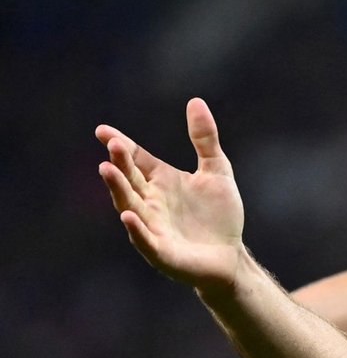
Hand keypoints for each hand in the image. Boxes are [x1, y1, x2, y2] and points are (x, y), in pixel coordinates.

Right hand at [96, 98, 244, 291]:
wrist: (231, 256)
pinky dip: (136, 230)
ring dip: (118, 190)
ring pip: (130, 206)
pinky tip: (128, 217)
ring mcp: (152, 227)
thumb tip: (195, 101)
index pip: (136, 159)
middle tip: (113, 146)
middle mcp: (150, 202)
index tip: (103, 131)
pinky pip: (145, 241)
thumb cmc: (220, 216)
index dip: (121, 145)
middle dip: (120, 164)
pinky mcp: (161, 252)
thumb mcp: (217, 171)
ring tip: (107, 170)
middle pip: (129, 180)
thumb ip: (205, 139)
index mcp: (160, 181)